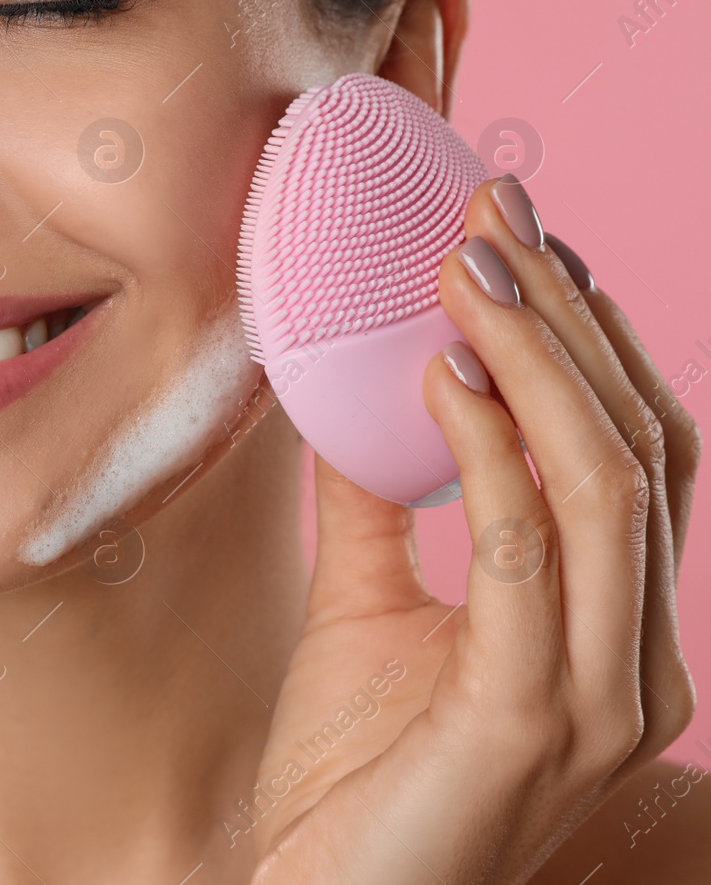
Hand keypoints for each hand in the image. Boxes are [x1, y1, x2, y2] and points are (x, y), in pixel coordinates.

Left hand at [242, 175, 700, 882]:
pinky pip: (527, 551)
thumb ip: (376, 506)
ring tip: (469, 264)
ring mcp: (599, 696)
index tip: (524, 242)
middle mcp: (634, 661)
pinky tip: (441, 374)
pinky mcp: (531, 719)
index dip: (590, 342)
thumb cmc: (350, 778)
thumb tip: (365, 385)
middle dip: (570, 317)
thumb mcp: (364, 611)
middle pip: (640, 449)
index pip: (636, 458)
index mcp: (609, 632)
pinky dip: (491, 450)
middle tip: (498, 212)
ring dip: (538, 356)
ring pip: (606, 483)